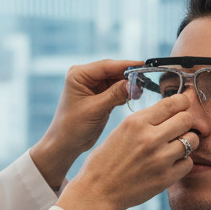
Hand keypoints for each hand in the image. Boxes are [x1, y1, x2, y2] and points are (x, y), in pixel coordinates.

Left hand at [29, 59, 140, 190]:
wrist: (66, 144)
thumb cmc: (72, 127)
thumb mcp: (95, 109)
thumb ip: (115, 94)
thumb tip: (134, 83)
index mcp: (79, 75)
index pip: (106, 65)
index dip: (125, 65)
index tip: (143, 65)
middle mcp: (85, 77)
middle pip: (113, 71)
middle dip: (128, 77)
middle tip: (145, 82)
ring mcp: (93, 86)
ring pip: (116, 80)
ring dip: (128, 85)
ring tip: (139, 92)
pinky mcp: (100, 96)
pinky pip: (116, 90)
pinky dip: (124, 93)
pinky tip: (132, 97)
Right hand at [55, 94, 197, 209]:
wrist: (97, 192)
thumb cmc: (105, 161)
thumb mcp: (120, 131)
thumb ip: (144, 121)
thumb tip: (170, 112)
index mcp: (136, 122)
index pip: (173, 103)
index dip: (182, 103)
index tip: (182, 108)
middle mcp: (150, 137)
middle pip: (187, 119)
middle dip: (186, 122)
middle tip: (179, 129)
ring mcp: (160, 159)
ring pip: (192, 140)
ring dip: (187, 142)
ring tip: (175, 147)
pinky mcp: (165, 178)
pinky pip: (188, 163)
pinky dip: (182, 162)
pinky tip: (170, 164)